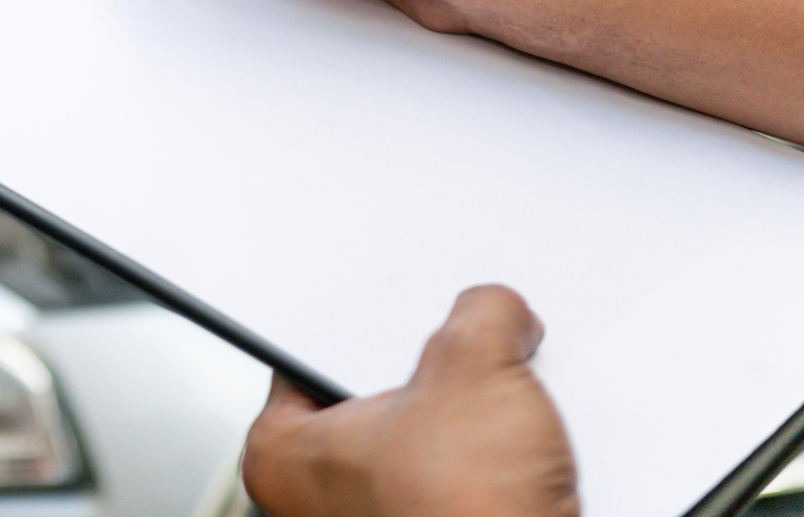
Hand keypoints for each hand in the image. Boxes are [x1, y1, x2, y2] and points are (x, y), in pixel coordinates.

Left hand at [243, 285, 579, 516]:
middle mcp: (318, 498)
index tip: (396, 307)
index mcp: (282, 452)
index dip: (366, 323)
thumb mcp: (474, 368)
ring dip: (470, 421)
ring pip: (429, 439)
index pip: (308, 354)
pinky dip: (493, 463)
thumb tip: (496, 311)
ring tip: (499, 415)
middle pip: (378, 393)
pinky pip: (464, 479)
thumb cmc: (467, 514)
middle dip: (431, 372)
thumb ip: (479, 315)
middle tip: (462, 360)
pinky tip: (521, 457)